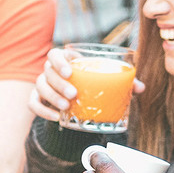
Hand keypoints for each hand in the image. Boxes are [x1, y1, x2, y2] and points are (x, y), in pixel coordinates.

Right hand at [29, 47, 144, 121]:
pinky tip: (56, 117)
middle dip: (59, 84)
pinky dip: (42, 111)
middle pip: (47, 73)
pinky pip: (33, 104)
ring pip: (40, 87)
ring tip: (66, 107)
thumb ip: (122, 82)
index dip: (59, 62)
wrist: (76, 98)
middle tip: (74, 94)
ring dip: (52, 97)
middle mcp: (50, 71)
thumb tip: (140, 88)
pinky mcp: (37, 99)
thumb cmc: (92, 83)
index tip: (70, 72)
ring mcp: (42, 85)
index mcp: (65, 60)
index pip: (54, 55)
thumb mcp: (105, 80)